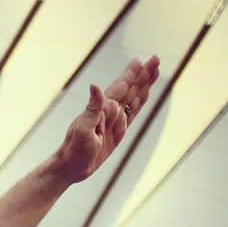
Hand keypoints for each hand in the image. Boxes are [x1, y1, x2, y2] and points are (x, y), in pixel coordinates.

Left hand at [51, 55, 159, 182]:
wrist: (71, 167)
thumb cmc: (74, 149)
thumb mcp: (83, 129)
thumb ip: (92, 108)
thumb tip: (94, 86)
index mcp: (103, 109)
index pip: (121, 87)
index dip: (131, 74)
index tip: (140, 60)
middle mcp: (110, 112)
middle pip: (131, 88)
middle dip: (143, 74)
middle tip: (156, 59)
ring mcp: (115, 121)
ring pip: (134, 98)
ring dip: (144, 85)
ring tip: (154, 71)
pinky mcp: (118, 131)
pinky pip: (133, 113)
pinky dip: (140, 102)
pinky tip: (144, 94)